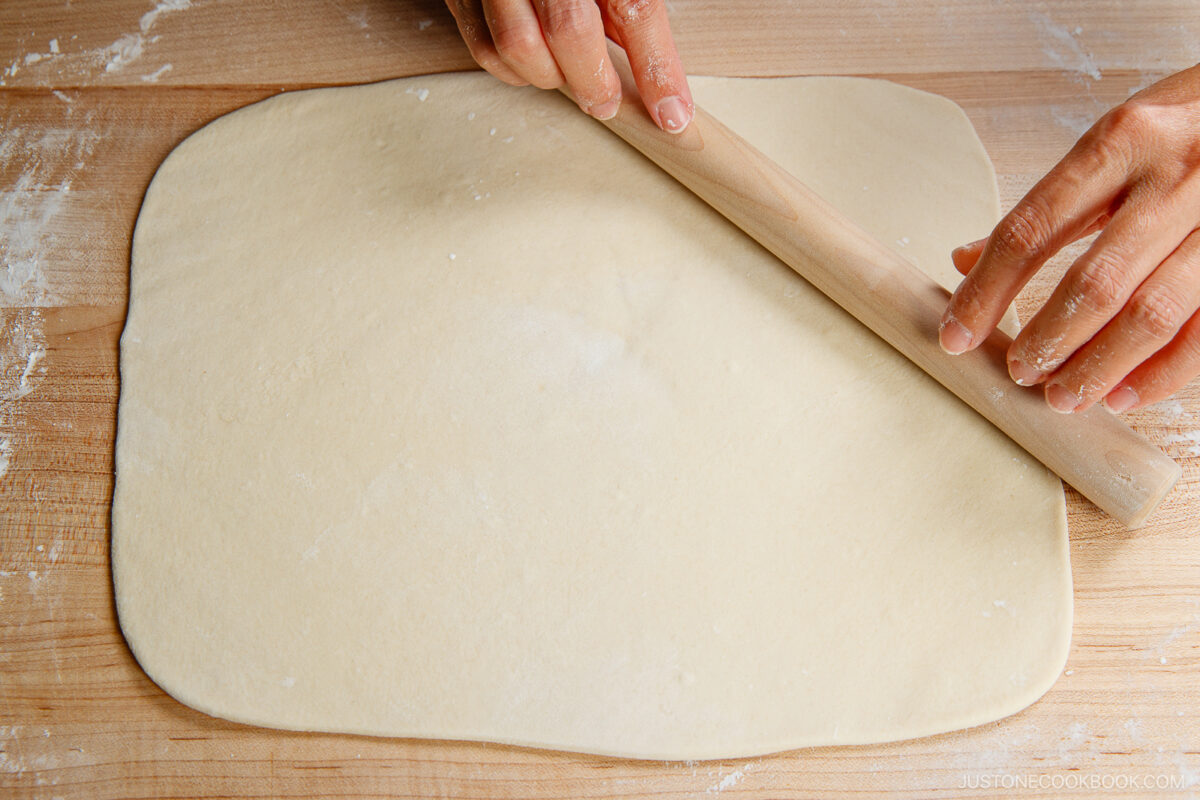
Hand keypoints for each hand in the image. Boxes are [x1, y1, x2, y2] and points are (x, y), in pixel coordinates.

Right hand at [444, 0, 692, 132]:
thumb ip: (626, 7)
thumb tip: (655, 74)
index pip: (633, 8)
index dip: (656, 66)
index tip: (672, 112)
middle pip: (570, 29)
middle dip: (594, 80)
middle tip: (606, 101)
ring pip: (519, 46)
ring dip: (550, 76)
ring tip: (569, 73)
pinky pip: (485, 48)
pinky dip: (514, 70)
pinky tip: (535, 63)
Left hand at [940, 64, 1199, 413]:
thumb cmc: (1191, 123)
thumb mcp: (1117, 140)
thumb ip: (1049, 205)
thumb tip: (963, 261)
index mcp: (1119, 143)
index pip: (1031, 230)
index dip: (987, 292)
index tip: (956, 336)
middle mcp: (1172, 179)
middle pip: (1094, 281)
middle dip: (1048, 338)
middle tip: (1020, 372)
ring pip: (1151, 312)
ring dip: (1099, 365)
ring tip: (1063, 395)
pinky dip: (1163, 372)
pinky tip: (1125, 394)